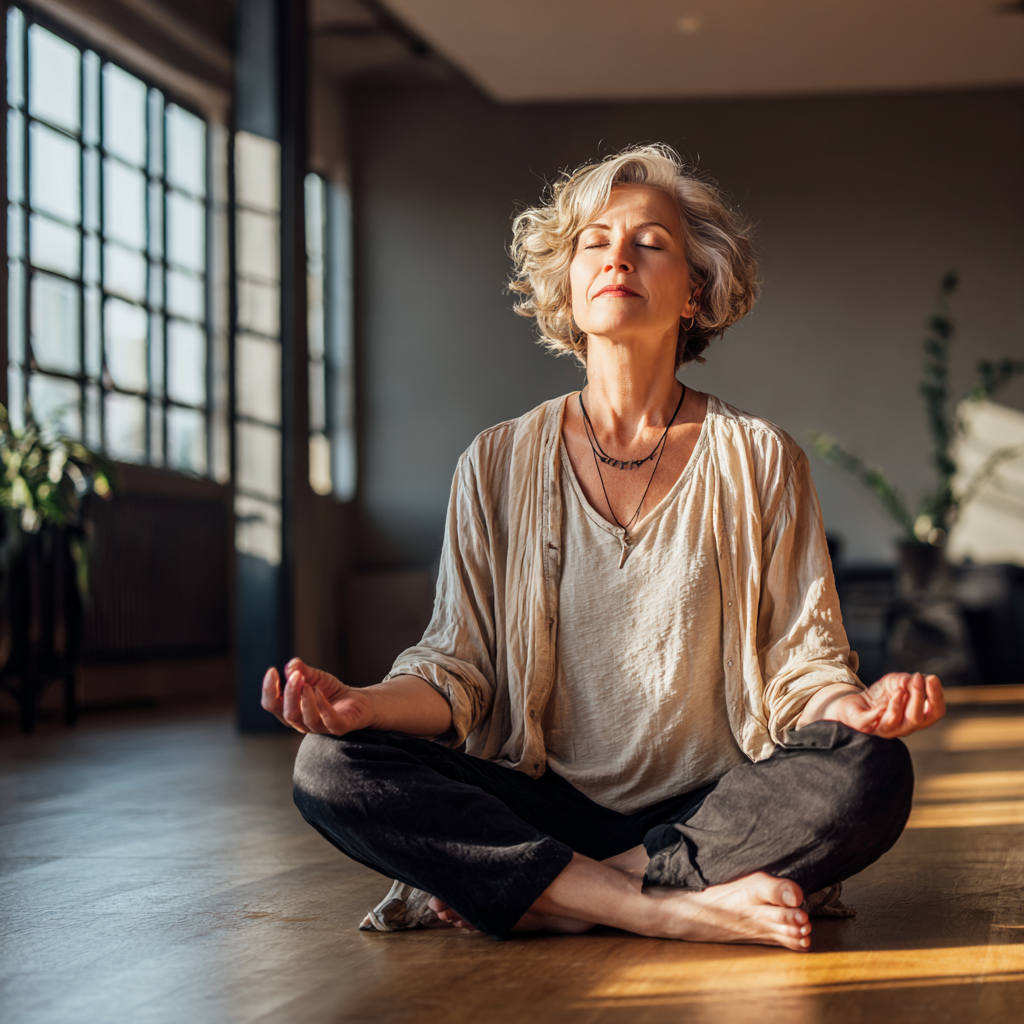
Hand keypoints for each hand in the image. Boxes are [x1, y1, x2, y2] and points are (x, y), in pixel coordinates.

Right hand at [261, 657, 376, 734]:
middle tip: (295, 675)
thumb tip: (291, 665)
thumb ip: (302, 671)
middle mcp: (303, 723)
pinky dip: (323, 707)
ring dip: (305, 700)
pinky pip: (330, 721)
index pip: (272, 705)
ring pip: (307, 720)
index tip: (272, 670)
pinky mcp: (340, 727)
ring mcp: (321, 728)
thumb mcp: (316, 677)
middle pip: (288, 714)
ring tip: (308, 684)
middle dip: (289, 693)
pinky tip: (320, 692)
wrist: (360, 701)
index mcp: (291, 711)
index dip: (269, 690)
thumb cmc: (332, 691)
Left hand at [828, 672, 944, 737]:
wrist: (856, 700)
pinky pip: (869, 724)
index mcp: (917, 718)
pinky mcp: (863, 727)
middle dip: (918, 698)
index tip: (932, 678)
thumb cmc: (883, 693)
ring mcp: (883, 729)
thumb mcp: (898, 683)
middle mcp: (903, 727)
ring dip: (899, 705)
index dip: (936, 696)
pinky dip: (875, 715)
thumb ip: (910, 682)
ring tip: (900, 690)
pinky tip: (880, 707)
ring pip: (894, 722)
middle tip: (918, 679)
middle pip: (916, 719)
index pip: (934, 713)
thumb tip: (920, 679)